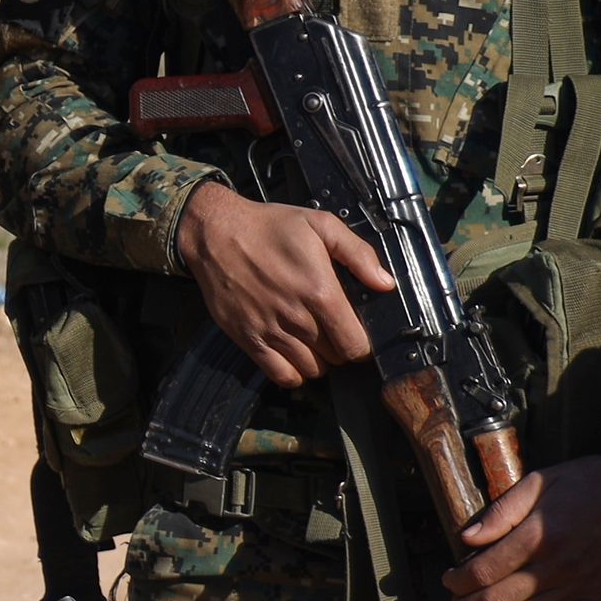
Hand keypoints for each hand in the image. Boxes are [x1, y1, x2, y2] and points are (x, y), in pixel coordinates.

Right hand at [174, 184, 391, 388]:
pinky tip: (294, 355)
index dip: (363, 343)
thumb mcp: (320, 225)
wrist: (215, 233)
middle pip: (336, 358)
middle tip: (334, 332)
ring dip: (319, 360)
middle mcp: (296, 318)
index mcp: (320, 292)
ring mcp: (270, 331)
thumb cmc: (270, 227)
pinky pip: (280, 375)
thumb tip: (385, 284)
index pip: (356, 344)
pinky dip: (293, 373)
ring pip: (311, 370)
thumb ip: (358, 254)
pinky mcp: (247, 338)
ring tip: (315, 343)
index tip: (357, 332)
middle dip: (341, 349)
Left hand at [441, 451, 600, 600]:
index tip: (449, 580)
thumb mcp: (539, 482)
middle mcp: (556, 566)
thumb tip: (466, 538)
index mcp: (537, 536)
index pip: (483, 570)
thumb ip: (501, 512)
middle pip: (497, 600)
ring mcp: (580, 586)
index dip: (458, 581)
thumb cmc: (590, 482)